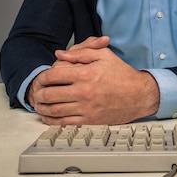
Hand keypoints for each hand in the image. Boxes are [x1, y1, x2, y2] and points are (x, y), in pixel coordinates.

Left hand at [27, 36, 159, 125]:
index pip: (53, 76)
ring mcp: (86, 108)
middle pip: (50, 94)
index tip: (41, 78)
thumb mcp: (103, 55)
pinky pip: (65, 123)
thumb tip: (60, 54)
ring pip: (54, 110)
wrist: (139, 94)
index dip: (42, 77)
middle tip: (37, 92)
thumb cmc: (122, 74)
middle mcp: (84, 92)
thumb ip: (80, 52)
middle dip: (39, 93)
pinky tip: (48, 118)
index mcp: (85, 74)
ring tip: (40, 104)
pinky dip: (52, 122)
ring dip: (43, 108)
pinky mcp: (90, 121)